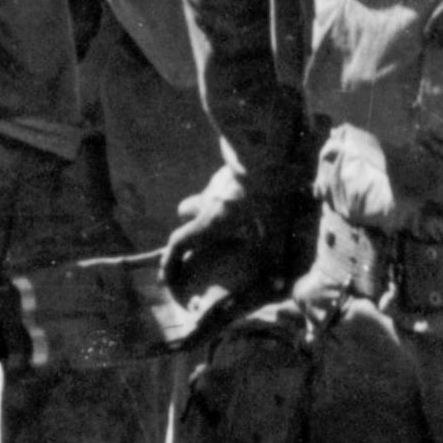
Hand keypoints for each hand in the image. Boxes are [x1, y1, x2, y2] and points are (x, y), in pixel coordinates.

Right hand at [152, 176, 305, 337]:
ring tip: (236, 218)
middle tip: (204, 238)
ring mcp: (217, 182)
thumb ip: (275, 263)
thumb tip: (279, 286)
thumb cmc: (266, 200)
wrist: (267, 155)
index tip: (164, 278)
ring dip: (212, 208)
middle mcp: (207, 202)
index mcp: (211, 224)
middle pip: (185, 212)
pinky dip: (230, 194)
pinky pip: (223, 184)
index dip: (169, 262)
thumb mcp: (273, 237)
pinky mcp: (231, 168)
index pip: (179, 243)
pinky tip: (252, 197)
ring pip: (206, 196)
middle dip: (190, 225)